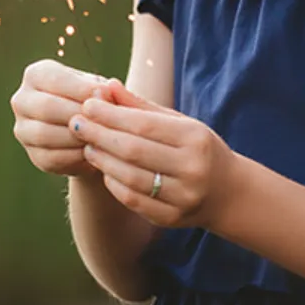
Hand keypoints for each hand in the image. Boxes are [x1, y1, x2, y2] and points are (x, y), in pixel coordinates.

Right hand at [10, 59, 112, 177]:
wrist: (90, 132)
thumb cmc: (93, 101)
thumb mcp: (98, 88)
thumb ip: (101, 89)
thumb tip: (104, 92)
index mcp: (35, 75)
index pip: (55, 79)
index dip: (81, 88)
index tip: (106, 94)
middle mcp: (22, 100)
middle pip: (46, 107)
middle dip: (77, 113)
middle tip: (102, 118)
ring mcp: (24, 130)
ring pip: (45, 134)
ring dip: (75, 136)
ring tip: (99, 134)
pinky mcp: (35, 156)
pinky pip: (52, 157)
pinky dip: (75, 155)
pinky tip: (93, 150)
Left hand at [72, 79, 240, 228]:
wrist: (228, 192)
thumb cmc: (198, 148)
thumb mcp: (179, 122)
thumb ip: (142, 107)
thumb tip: (107, 86)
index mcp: (194, 138)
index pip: (143, 124)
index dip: (110, 115)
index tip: (88, 105)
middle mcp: (191, 168)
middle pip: (133, 150)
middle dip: (99, 135)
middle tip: (77, 124)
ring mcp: (182, 197)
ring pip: (129, 177)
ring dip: (102, 159)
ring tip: (87, 145)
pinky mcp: (171, 218)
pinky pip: (132, 199)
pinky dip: (113, 182)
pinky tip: (103, 169)